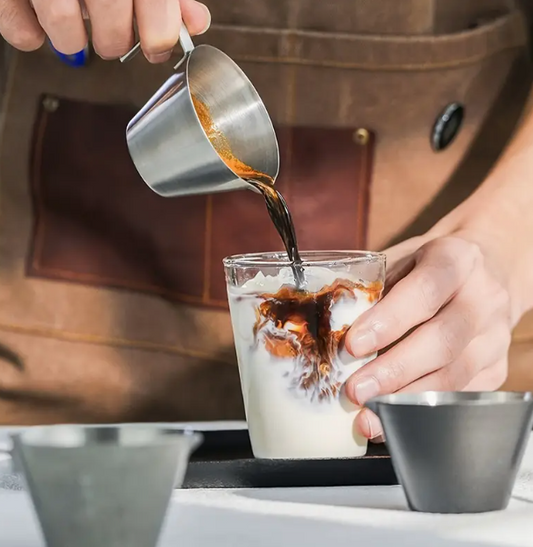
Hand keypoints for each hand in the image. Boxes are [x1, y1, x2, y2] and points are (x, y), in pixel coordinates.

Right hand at [0, 0, 210, 61]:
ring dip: (72, 41)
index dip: (159, 40)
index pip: (157, 16)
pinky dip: (29, 33)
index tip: (155, 46)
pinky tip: (38, 18)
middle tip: (110, 33)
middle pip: (113, 34)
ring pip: (66, 36)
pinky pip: (20, 30)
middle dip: (114, 42)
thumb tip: (194, 22)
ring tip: (73, 26)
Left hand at [345, 233, 513, 440]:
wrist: (485, 270)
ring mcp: (495, 336)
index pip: (425, 290)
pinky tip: (393, 419)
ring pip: (455, 374)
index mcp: (456, 259)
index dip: (389, 320)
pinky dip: (423, 411)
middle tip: (355, 390)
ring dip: (406, 398)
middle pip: (443, 340)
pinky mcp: (497, 368)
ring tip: (368, 414)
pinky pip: (462, 396)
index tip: (354, 344)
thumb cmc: (428, 267)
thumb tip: (331, 331)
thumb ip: (374, 288)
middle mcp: (484, 298)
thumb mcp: (402, 260)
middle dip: (394, 370)